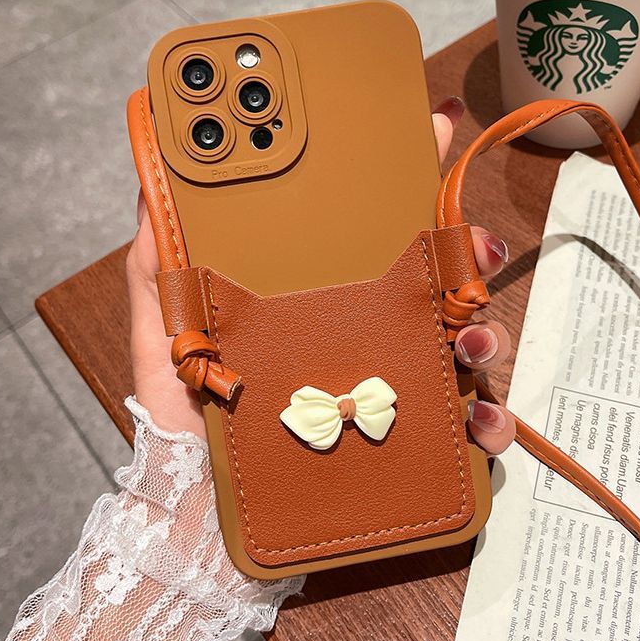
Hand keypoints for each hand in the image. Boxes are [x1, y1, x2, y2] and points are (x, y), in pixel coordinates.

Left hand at [126, 97, 516, 452]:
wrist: (199, 509)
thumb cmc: (187, 416)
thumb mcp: (165, 333)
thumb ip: (158, 264)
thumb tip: (152, 185)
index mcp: (321, 302)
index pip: (372, 235)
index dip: (407, 180)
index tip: (432, 131)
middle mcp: (367, 337)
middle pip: (438, 283)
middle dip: (471, 252)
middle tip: (474, 244)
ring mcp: (392, 389)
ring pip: (468, 347)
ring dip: (488, 333)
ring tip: (468, 338)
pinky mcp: (408, 447)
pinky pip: (468, 432)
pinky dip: (488, 424)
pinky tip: (475, 423)